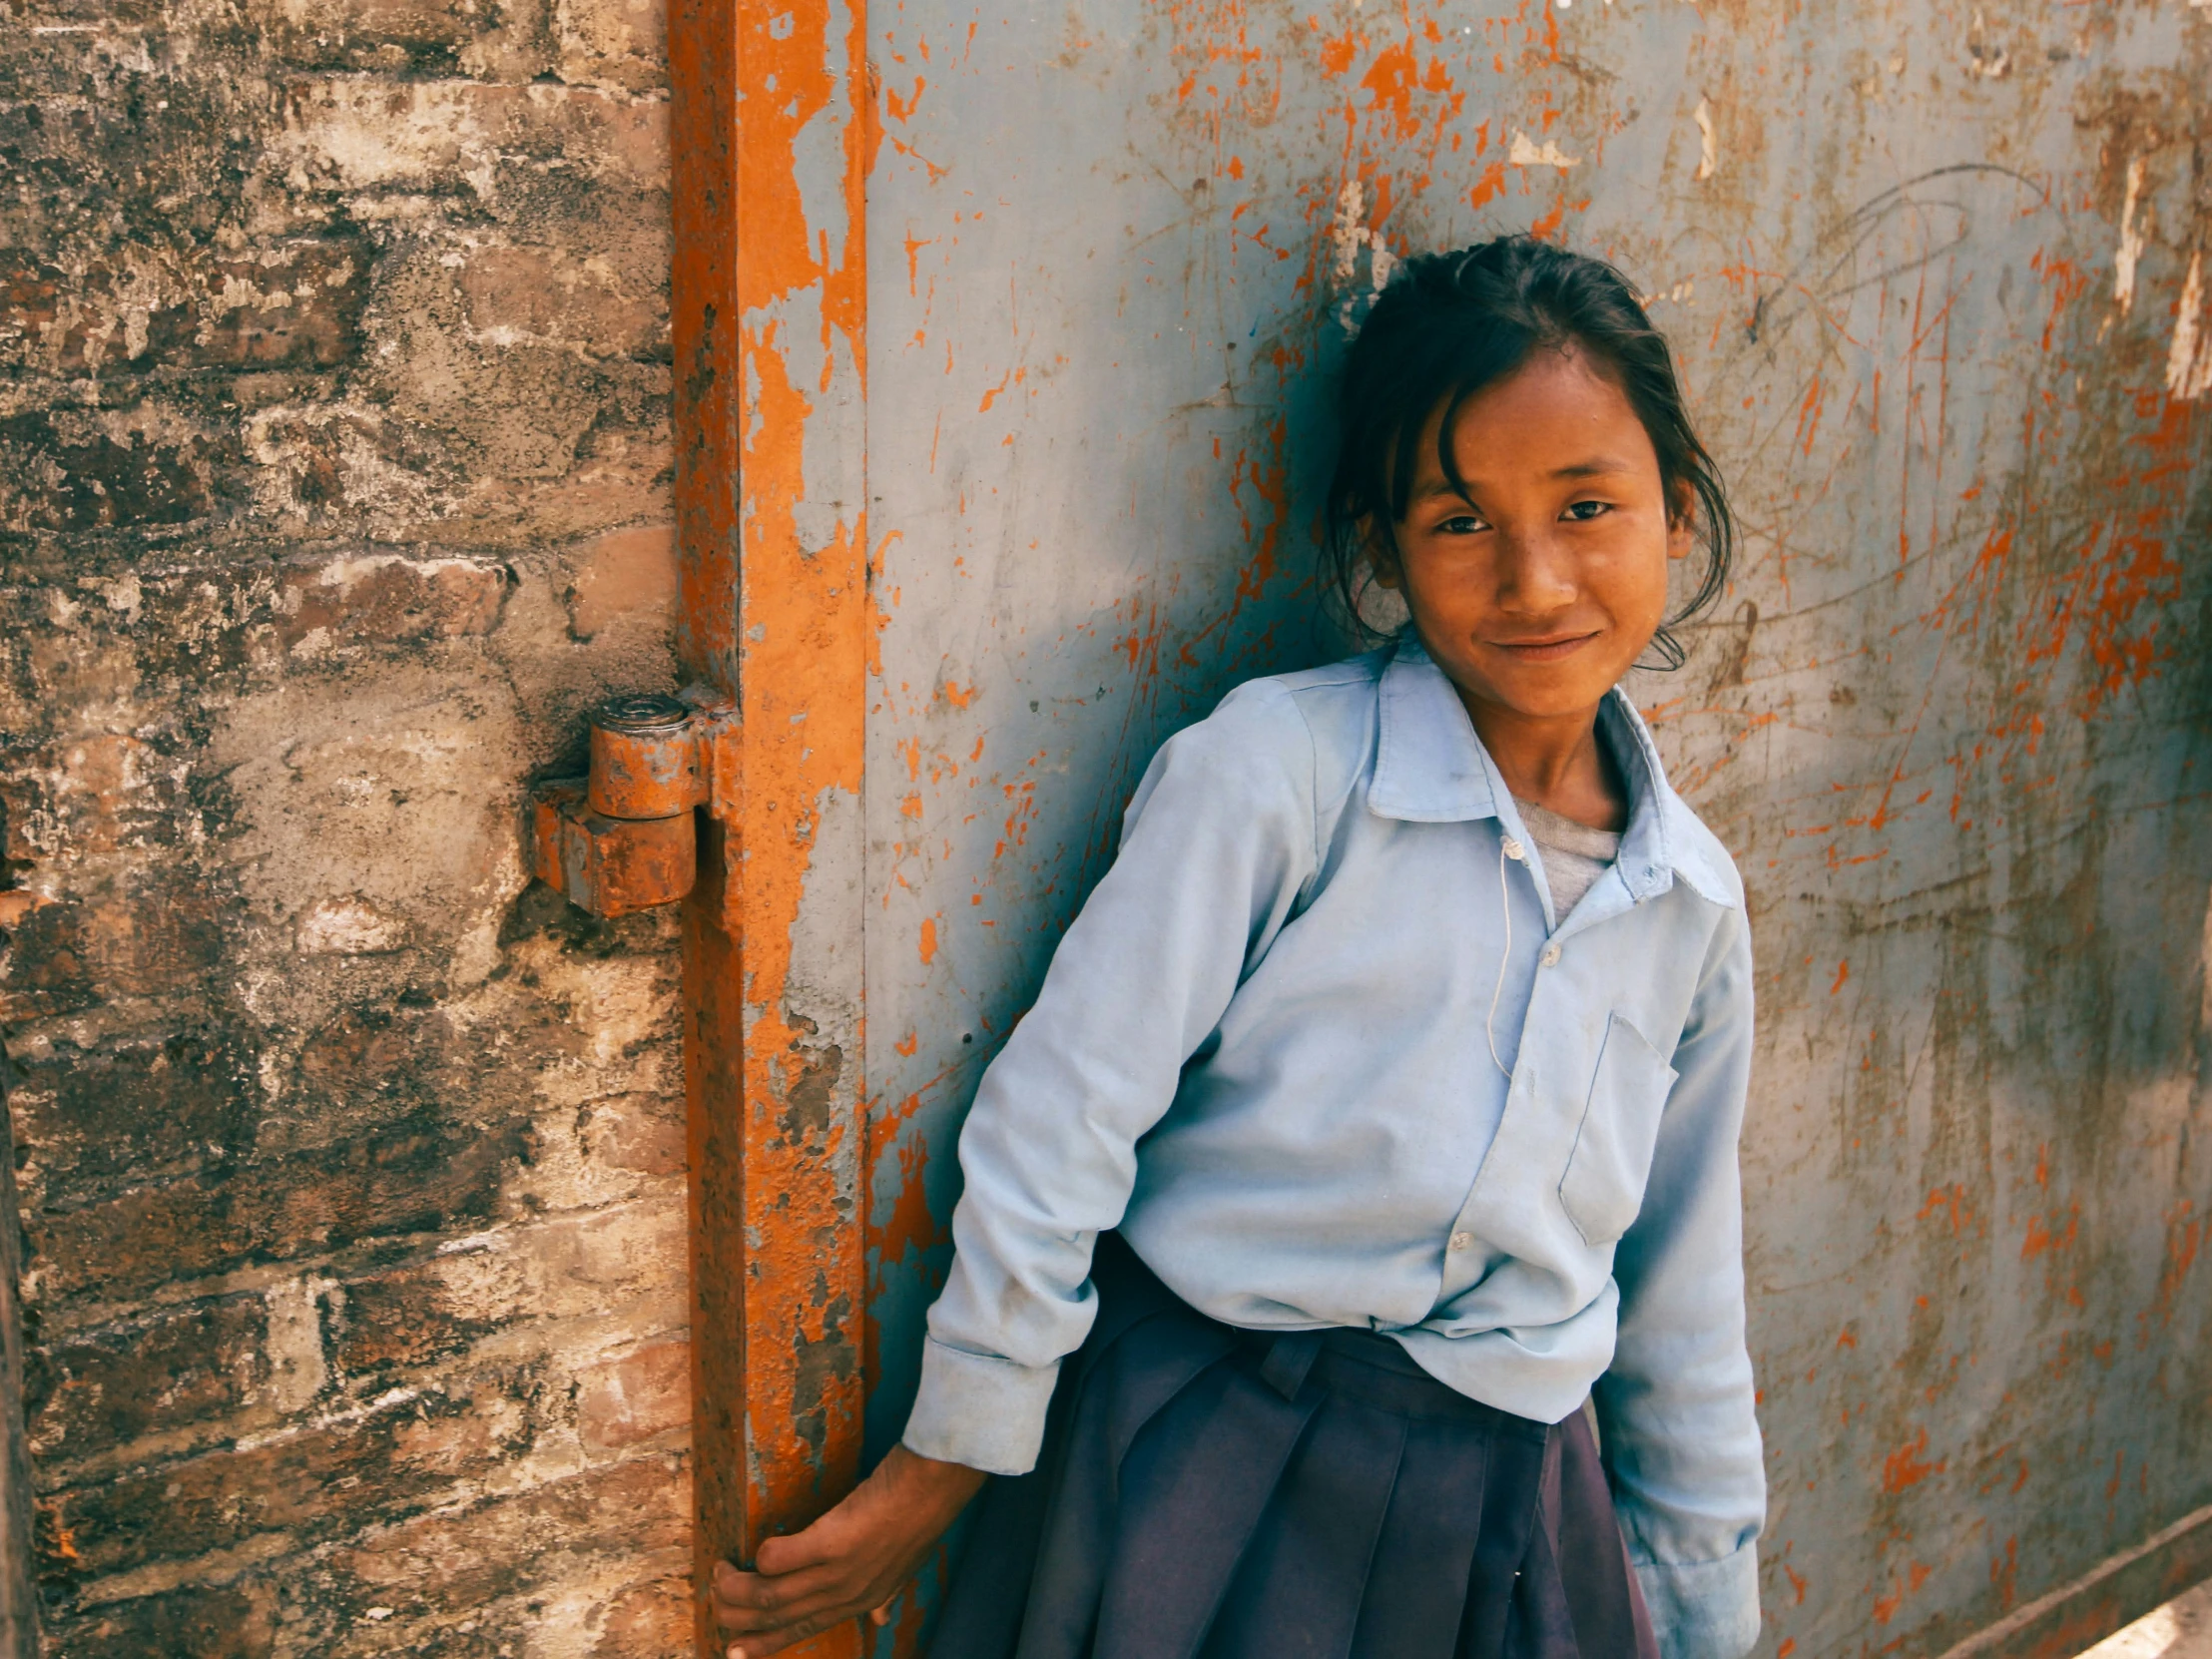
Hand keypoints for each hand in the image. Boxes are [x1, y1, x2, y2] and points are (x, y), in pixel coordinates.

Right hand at [710, 1444, 989, 1656]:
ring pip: (772, 1595)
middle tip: (715, 1597)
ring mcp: (840, 1571)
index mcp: (857, 1601)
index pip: (801, 1630)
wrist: (937, 1484)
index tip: (732, 1651)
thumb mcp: (902, 1569)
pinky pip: (782, 1558)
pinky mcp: (835, 1540)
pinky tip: (755, 1549)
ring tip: (719, 1573)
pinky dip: (764, 1556)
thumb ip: (884, 1594)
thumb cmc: (916, 1517)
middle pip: (776, 1617)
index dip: (763, 1644)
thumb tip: (880, 1617)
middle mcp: (845, 1594)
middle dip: (737, 1614)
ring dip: (738, 1587)